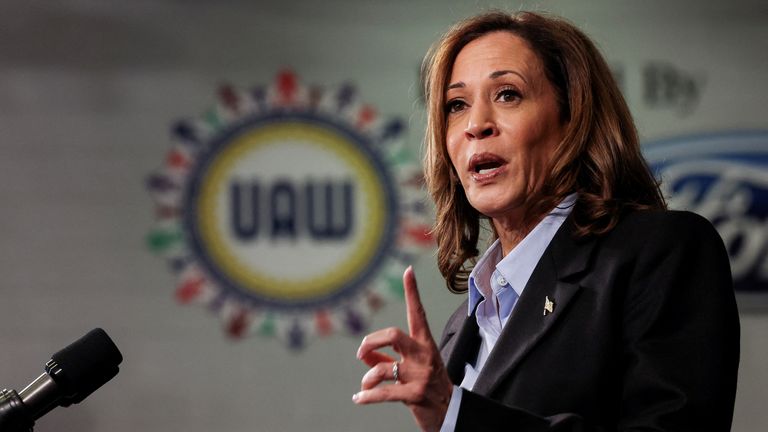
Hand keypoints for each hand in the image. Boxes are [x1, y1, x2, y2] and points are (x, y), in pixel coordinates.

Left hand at [353, 266, 452, 431]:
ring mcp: (420, 375)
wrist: (450, 412)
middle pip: (394, 335)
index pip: (418, 313)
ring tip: (365, 386)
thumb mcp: (410, 368)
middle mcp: (423, 355)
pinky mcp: (415, 394)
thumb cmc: (428, 386)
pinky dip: (367, 396)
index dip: (412, 292)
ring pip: (384, 368)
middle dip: (371, 342)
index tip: (408, 271)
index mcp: (425, 344)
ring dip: (368, 378)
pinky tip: (359, 398)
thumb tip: (364, 355)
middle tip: (362, 351)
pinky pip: (384, 392)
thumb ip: (386, 359)